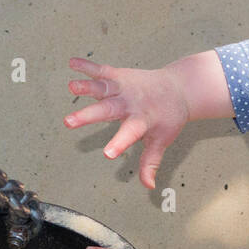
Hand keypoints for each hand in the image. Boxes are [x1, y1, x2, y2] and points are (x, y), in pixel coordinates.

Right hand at [64, 59, 189, 188]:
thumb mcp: (162, 140)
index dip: (119, 143)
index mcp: (143, 120)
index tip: (107, 154)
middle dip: (88, 115)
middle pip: (108, 109)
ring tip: (71, 87)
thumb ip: (150, 162)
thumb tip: (148, 185)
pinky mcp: (119, 75)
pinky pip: (102, 70)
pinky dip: (87, 66)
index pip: (130, 133)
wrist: (179, 88)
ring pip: (104, 87)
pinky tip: (71, 63)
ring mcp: (125, 87)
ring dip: (87, 86)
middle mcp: (131, 103)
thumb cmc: (168, 117)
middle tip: (68, 122)